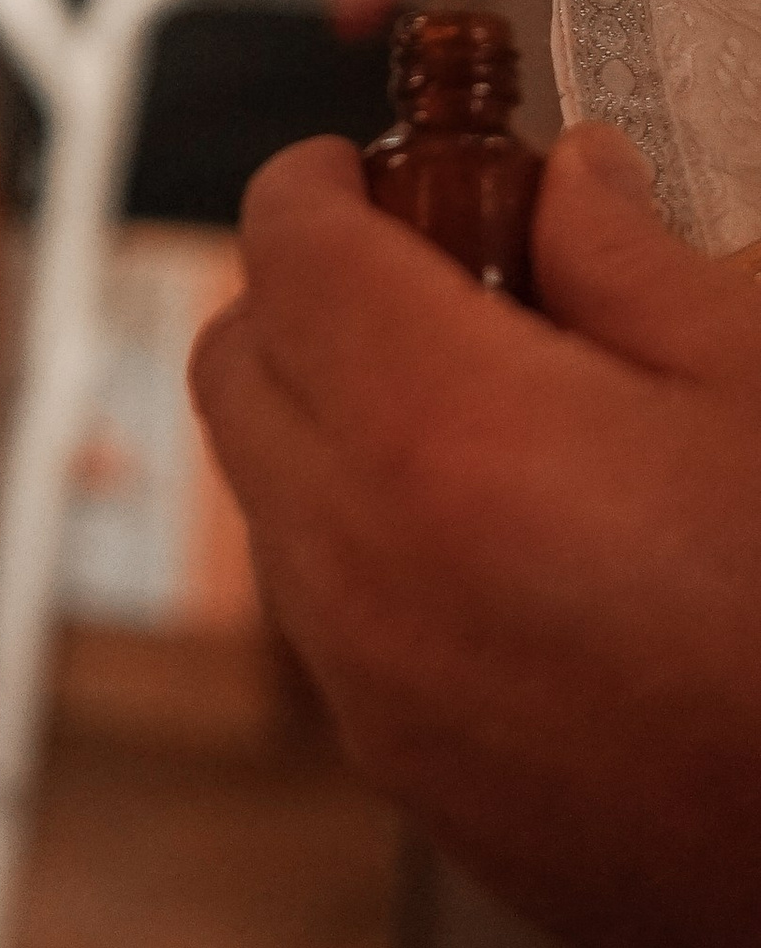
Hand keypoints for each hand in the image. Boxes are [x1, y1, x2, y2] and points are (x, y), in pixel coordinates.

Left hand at [192, 127, 760, 947]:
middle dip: (304, 297)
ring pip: (270, 496)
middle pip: (237, 365)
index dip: (317, 182)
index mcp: (437, 428)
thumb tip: (572, 183)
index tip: (363, 169)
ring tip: (479, 417)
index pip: (288, 246)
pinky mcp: (406, 777)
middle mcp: (359, 556)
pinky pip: (328, 618)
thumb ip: (632, 262)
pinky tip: (505, 551)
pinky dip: (367, 549)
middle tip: (422, 275)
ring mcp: (369, 682)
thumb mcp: (754, 387)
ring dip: (327, 426)